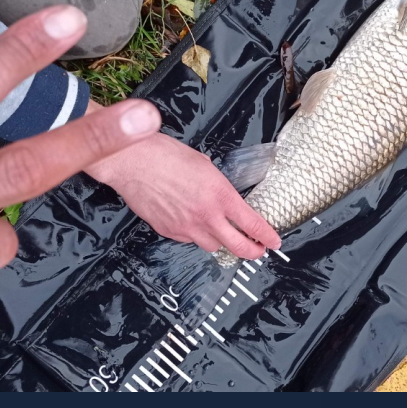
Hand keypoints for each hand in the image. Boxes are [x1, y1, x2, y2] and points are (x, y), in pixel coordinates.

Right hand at [84, 123, 279, 258]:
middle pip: (237, 247)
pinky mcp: (168, 231)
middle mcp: (206, 216)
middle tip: (258, 251)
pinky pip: (188, 240)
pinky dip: (193, 235)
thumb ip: (217, 184)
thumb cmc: (165, 155)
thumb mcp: (203, 164)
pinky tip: (190, 221)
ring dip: (219, 242)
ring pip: (212, 246)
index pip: (253, 224)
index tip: (274, 241)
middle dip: (252, 252)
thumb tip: (220, 193)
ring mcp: (186, 227)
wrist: (132, 161)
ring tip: (221, 233)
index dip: (267, 237)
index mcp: (220, 195)